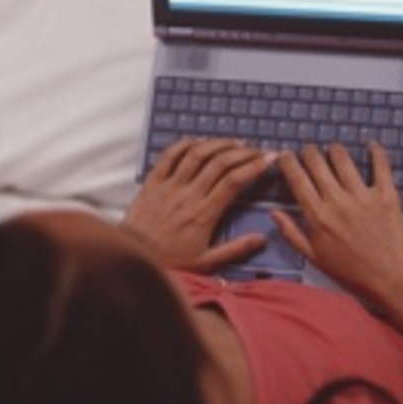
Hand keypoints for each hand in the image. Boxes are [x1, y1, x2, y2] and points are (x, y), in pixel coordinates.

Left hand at [122, 139, 274, 272]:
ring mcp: (169, 186)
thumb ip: (235, 249)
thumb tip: (261, 239)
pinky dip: (185, 144)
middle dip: (243, 152)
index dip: (254, 166)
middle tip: (258, 149)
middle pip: (220, 163)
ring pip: (197, 154)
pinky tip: (199, 141)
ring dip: (219, 144)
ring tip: (235, 142)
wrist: (132, 256)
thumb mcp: (206, 262)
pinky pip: (169, 155)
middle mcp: (188, 195)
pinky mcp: (153, 182)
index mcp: (204, 214)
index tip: (269, 159)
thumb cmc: (170, 261)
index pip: (234, 181)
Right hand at [272, 142, 402, 302]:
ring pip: (343, 159)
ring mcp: (363, 197)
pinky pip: (380, 166)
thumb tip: (275, 214)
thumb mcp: (314, 258)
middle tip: (308, 150)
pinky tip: (372, 146)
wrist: (391, 280)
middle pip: (317, 162)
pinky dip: (376, 152)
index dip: (288, 162)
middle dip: (309, 151)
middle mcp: (338, 202)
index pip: (297, 178)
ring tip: (333, 149)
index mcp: (318, 217)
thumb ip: (292, 233)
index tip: (286, 155)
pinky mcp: (386, 196)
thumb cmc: (353, 272)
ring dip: (334, 150)